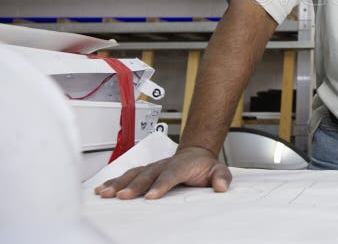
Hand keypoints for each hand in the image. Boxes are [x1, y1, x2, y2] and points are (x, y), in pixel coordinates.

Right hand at [93, 146, 231, 199]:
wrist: (196, 154)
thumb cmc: (204, 165)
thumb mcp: (218, 170)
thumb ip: (221, 177)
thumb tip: (222, 186)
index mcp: (181, 165)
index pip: (170, 174)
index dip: (160, 185)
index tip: (151, 196)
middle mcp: (163, 164)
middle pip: (147, 175)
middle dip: (133, 186)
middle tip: (122, 197)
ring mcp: (152, 167)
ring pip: (134, 174)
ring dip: (119, 183)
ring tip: (105, 193)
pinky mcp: (144, 171)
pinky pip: (127, 175)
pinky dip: (114, 181)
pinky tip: (101, 189)